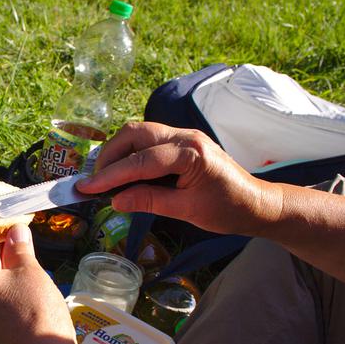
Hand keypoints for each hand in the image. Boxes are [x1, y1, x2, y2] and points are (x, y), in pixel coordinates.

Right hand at [77, 122, 281, 235]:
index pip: (140, 162)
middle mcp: (185, 136)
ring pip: (139, 133)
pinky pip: (148, 140)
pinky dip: (130, 154)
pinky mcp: (181, 141)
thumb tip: (115, 200)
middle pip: (135, 133)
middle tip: (94, 181)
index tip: (87, 188)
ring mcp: (183, 136)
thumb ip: (150, 201)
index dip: (110, 176)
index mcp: (191, 153)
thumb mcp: (187, 210)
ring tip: (105, 177)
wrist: (256, 203)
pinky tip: (123, 173)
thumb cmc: (228, 209)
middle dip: (109, 155)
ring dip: (118, 152)